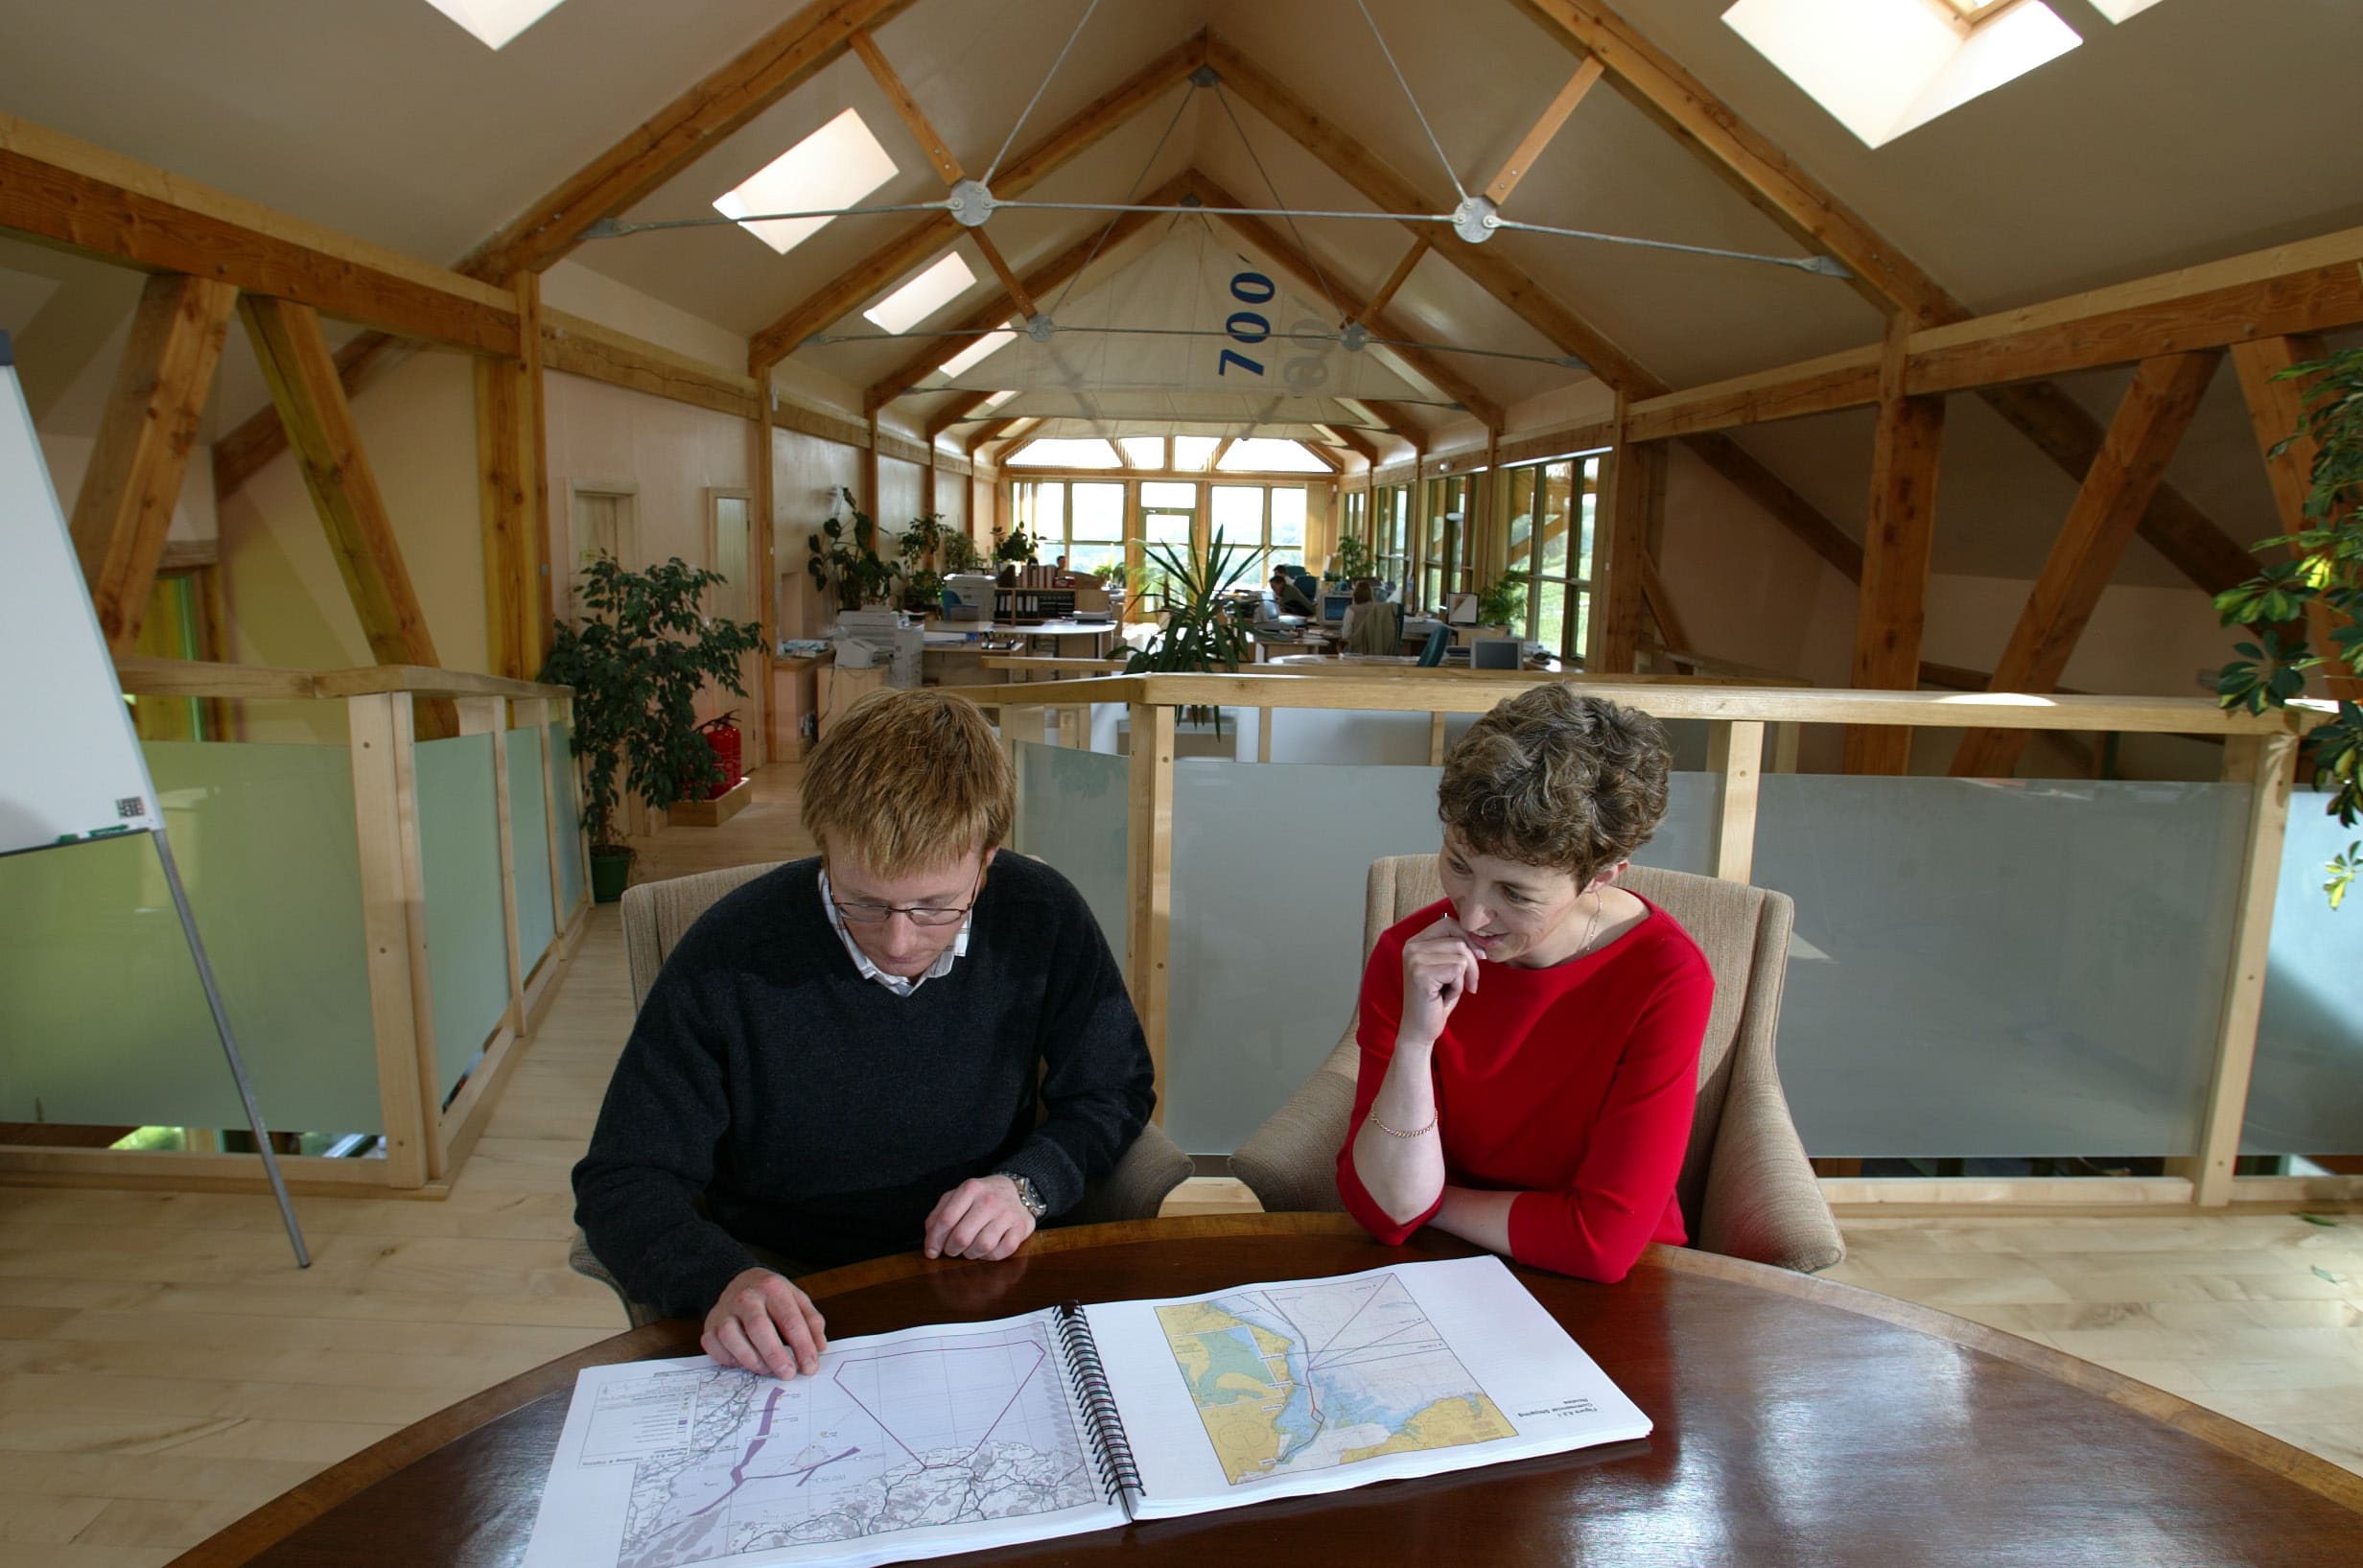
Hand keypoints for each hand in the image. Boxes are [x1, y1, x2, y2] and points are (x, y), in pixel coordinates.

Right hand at [702, 1268, 827, 1378]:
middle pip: (759, 1328)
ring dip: (750, 1358)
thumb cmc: (772, 1296)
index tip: (810, 1367)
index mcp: (773, 1288)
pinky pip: (713, 1345)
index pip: (790, 1320)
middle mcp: (746, 1297)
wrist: (738, 1280)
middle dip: (775, 1355)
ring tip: (767, 1370)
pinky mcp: (709, 1324)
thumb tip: (820, 1347)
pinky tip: (742, 1363)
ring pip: (731, 1336)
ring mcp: (725, 1310)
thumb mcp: (797, 1299)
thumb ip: (811, 1321)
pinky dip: (727, 1358)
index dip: (802, 1346)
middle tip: (788, 1374)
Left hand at [923, 1174, 1037, 1260]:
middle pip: (962, 1236)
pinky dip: (990, 1257)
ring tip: (969, 1250)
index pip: (946, 1219)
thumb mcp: (957, 1197)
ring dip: (971, 1254)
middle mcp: (990, 1200)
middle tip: (952, 1250)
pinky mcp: (1021, 1227)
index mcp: (970, 1189)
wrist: (1017, 1190)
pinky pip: (1001, 1252)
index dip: (935, 1240)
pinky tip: (986, 1251)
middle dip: (952, 1249)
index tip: (931, 1252)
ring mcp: (1007, 1214)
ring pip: (982, 1246)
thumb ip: (939, 1215)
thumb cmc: (981, 1198)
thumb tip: (931, 1244)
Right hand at [1399, 913, 1481, 1046]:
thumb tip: (1483, 939)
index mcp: (1415, 941)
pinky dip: (1458, 987)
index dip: (1469, 940)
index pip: (1450, 923)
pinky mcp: (1421, 974)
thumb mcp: (1448, 968)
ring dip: (1464, 977)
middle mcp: (1411, 946)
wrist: (1420, 1029)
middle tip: (1470, 983)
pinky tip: (1445, 997)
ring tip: (1450, 990)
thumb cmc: (1437, 999)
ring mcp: (1414, 959)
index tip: (1476, 959)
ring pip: (1461, 955)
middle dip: (1472, 962)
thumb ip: (1457, 949)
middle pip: (1459, 938)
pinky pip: (1458, 970)